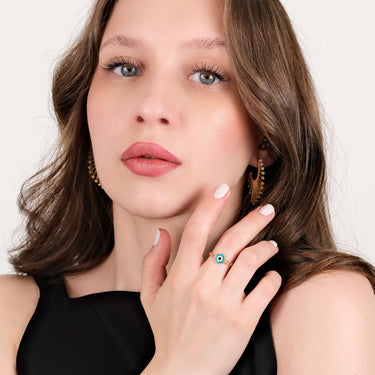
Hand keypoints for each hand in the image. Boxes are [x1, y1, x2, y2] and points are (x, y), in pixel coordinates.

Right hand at [140, 184, 281, 374]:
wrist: (181, 373)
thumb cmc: (166, 332)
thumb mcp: (150, 296)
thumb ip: (153, 262)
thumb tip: (161, 233)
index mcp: (180, 276)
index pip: (196, 230)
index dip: (209, 205)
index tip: (221, 189)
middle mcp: (203, 284)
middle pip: (231, 241)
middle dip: (252, 220)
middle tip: (267, 210)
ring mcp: (224, 302)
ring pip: (251, 262)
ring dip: (265, 248)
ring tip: (272, 245)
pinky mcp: (243, 320)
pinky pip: (265, 290)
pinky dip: (273, 278)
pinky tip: (272, 275)